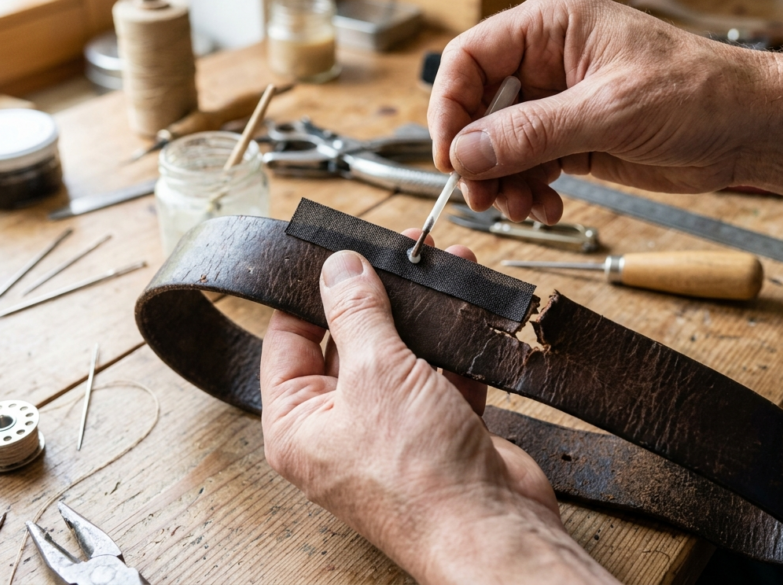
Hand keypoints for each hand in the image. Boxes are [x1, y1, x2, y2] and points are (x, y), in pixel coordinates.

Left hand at [260, 233, 616, 583]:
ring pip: (401, 354)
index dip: (309, 291)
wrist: (494, 531)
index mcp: (298, 424)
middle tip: (398, 249)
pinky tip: (468, 307)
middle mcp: (338, 429)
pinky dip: (456, 343)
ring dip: (424, 313)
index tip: (335, 251)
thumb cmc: (419, 474)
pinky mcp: (438, 431)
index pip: (288, 340)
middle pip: (349, 342)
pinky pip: (440, 375)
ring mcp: (391, 430)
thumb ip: (356, 313)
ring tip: (442, 265)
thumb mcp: (376, 374)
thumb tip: (338, 267)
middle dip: (379, 294)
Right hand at [428, 0, 765, 222]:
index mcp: (552, 26)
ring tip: (524, 208)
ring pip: (499, 145)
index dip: (450, 107)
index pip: (470, 58)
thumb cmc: (700, 92)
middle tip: (485, 197)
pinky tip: (547, 207)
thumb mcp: (610, 110)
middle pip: (478, 108)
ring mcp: (558, 103)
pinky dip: (528, 192)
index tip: (451, 156)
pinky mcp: (572, 138)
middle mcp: (547, 61)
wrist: (751, 129)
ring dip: (503, 182)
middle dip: (478, 157)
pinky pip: (528, 167)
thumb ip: (532, 132)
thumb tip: (466, 152)